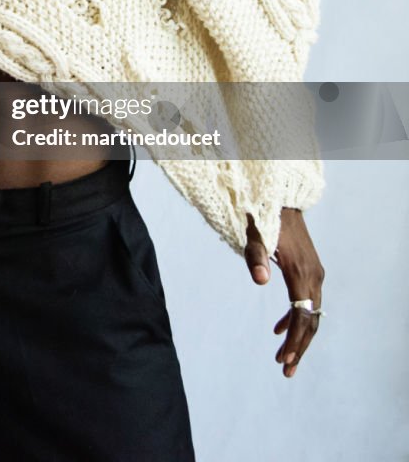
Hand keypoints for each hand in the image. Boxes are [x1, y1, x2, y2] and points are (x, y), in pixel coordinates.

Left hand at [244, 208, 324, 378]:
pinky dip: (294, 318)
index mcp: (301, 274)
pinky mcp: (310, 270)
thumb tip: (260, 281)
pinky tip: (278, 328)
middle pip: (310, 322)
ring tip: (282, 357)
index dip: (294, 341)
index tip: (285, 361)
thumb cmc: (264, 218)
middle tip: (285, 371)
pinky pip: (305, 301)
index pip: (301, 317)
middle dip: (299, 348)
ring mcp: (314, 274)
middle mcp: (314, 278)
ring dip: (298, 336)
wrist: (281, 200)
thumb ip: (256, 258)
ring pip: (310, 314)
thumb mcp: (256, 237)